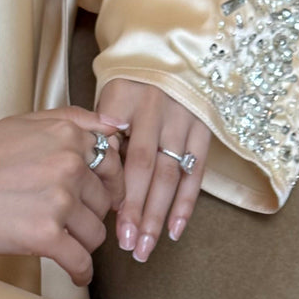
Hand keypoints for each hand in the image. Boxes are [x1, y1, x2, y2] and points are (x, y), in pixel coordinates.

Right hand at [0, 108, 124, 285]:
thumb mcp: (23, 122)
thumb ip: (72, 119)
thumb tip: (115, 128)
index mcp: (67, 136)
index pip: (112, 163)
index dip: (108, 183)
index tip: (98, 196)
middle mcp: (69, 165)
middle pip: (103, 201)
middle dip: (91, 213)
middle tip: (71, 221)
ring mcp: (60, 201)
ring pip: (95, 233)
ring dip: (83, 242)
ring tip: (65, 244)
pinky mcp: (46, 236)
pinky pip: (80, 261)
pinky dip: (80, 271)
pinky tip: (75, 274)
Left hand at [97, 79, 210, 261]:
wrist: (167, 51)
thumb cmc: (127, 84)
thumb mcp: (105, 96)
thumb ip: (99, 131)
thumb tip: (95, 176)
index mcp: (125, 100)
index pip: (120, 151)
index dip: (116, 187)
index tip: (108, 218)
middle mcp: (157, 111)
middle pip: (147, 168)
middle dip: (137, 210)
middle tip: (126, 244)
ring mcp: (184, 121)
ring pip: (171, 175)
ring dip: (158, 214)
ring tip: (145, 247)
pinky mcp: (204, 130)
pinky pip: (196, 172)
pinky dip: (186, 203)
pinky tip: (174, 230)